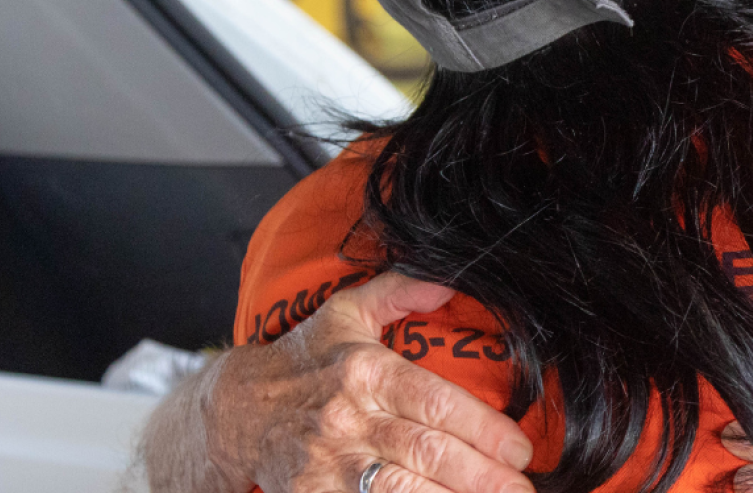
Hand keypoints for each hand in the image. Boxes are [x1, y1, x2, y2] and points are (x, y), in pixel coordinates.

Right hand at [162, 273, 535, 492]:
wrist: (232, 409)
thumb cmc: (302, 360)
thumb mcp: (346, 313)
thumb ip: (400, 291)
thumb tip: (449, 280)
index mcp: (364, 370)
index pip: (435, 402)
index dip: (483, 430)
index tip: (521, 450)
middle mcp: (347, 416)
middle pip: (427, 451)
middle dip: (482, 476)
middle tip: (521, 489)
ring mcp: (327, 461)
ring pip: (400, 490)